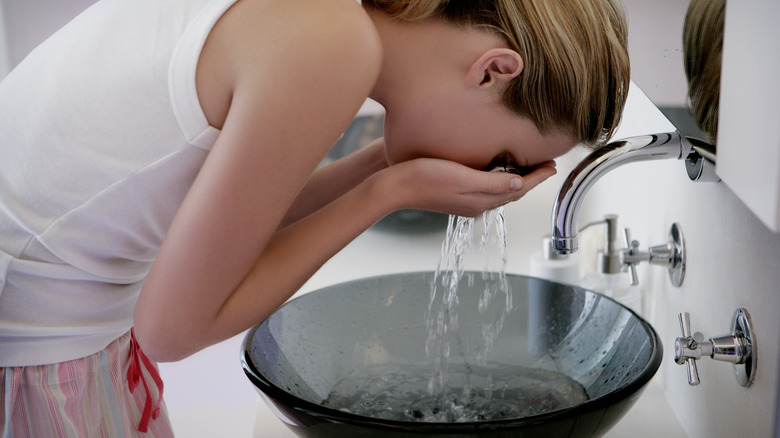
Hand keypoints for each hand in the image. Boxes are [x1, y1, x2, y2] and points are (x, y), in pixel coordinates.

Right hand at [380, 158, 556, 216]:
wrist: (393, 186)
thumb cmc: (425, 178)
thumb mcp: (463, 177)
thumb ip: (493, 183)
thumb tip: (520, 184)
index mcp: (481, 201)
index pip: (518, 189)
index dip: (538, 177)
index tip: (553, 165)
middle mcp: (475, 204)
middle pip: (511, 192)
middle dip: (530, 179)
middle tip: (546, 164)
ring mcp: (463, 201)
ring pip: (498, 191)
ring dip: (515, 179)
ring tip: (526, 166)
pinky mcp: (452, 194)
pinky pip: (483, 189)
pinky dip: (497, 180)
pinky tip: (494, 169)